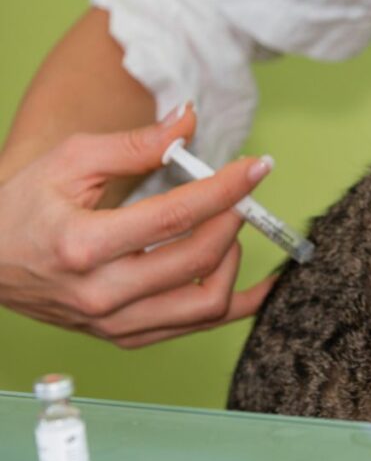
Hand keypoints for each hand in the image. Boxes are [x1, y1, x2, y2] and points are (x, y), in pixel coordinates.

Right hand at [0, 105, 274, 347]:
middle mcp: (102, 293)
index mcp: (84, 245)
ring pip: (207, 305)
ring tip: (226, 229)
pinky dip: (233, 304)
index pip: (178, 216)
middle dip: (234, 220)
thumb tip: (189, 122)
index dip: (227, 188)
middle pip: (200, 260)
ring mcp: (115, 323)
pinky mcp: (125, 337)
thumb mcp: (69, 161)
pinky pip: (195, 327)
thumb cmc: (22, 207)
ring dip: (234, 262)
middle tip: (241, 194)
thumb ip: (135, 144)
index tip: (257, 168)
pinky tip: (256, 285)